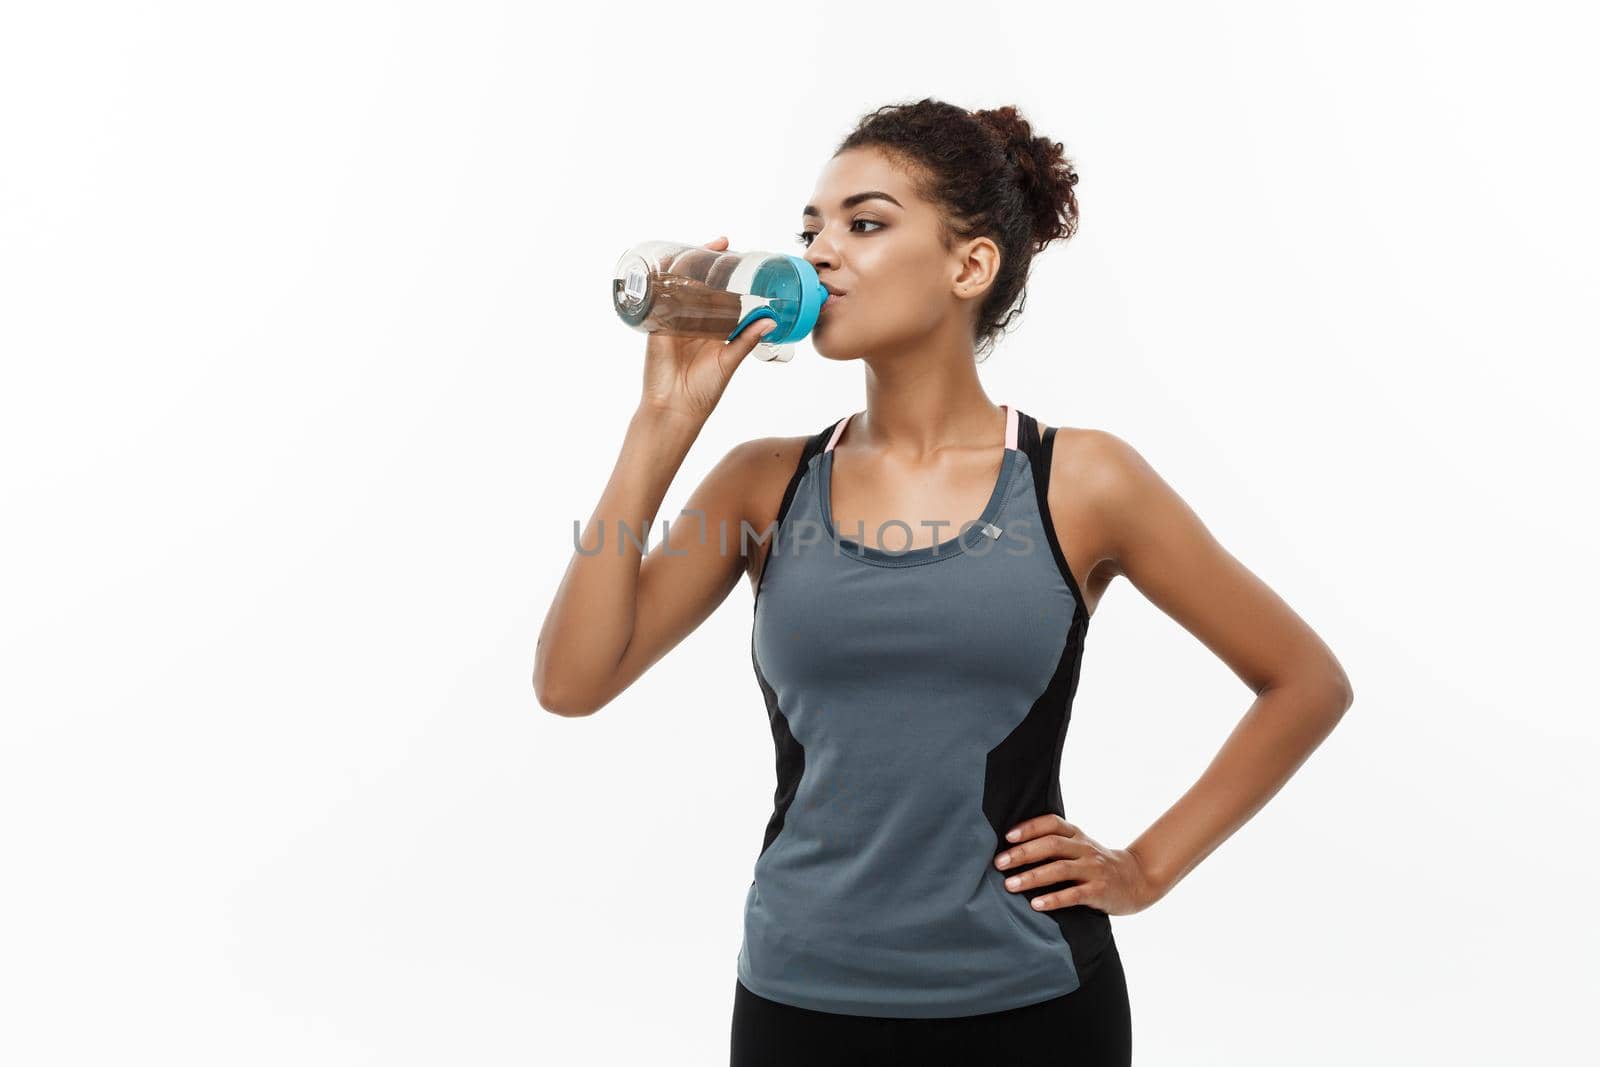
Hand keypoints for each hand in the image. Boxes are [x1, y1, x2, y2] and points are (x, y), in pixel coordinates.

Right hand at [639, 235, 776, 423]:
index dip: (728, 275)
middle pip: (699, 284)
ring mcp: (673, 321)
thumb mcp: (729, 361)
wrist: (676, 408)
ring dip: (688, 266)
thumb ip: (747, 340)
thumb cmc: (703, 390)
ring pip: (680, 287)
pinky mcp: (656, 326)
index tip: (739, 256)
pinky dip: (663, 283)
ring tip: (703, 249)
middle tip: (723, 245)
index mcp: (712, 327)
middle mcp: (692, 320)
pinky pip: (659, 299)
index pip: (720, 293)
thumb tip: (771, 320)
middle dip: (708, 262)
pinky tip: (670, 267)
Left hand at [994, 814, 1163, 915]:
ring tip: (1010, 885)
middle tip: (999, 863)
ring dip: (1032, 877)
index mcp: (1077, 835)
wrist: (1137, 879)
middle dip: (1023, 853)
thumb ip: (1055, 844)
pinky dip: (1054, 899)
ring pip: (1060, 869)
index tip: (1007, 836)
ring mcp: (1093, 869)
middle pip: (1051, 845)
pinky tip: (1036, 905)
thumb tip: (1012, 848)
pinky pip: (1074, 894)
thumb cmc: (1097, 864)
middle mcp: (1084, 849)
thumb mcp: (1080, 848)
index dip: (1029, 827)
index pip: (1052, 823)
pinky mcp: (1100, 891)